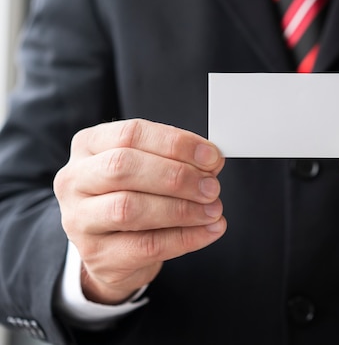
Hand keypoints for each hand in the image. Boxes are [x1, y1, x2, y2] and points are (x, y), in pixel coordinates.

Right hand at [54, 119, 226, 303]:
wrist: (114, 249)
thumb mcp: (150, 168)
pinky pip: (146, 246)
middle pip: (123, 167)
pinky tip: (209, 231)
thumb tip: (212, 161)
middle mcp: (75, 179)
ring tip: (213, 210)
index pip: (131, 134)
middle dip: (177, 176)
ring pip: (129, 208)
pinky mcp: (97, 255)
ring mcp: (79, 220)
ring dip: (182, 209)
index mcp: (88, 146)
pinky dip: (185, 237)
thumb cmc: (133, 196)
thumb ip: (178, 160)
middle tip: (211, 187)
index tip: (211, 156)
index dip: (176, 144)